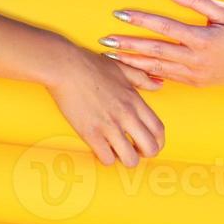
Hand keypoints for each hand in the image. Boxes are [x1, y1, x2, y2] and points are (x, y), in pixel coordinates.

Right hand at [44, 43, 163, 166]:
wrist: (64, 66)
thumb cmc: (90, 64)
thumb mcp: (121, 68)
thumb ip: (142, 78)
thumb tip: (158, 85)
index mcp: (135, 100)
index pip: (159, 130)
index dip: (158, 142)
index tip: (149, 142)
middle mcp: (126, 115)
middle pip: (150, 148)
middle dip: (145, 154)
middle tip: (134, 150)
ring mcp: (109, 126)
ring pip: (130, 159)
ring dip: (125, 159)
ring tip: (116, 151)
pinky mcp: (91, 133)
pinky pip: (107, 159)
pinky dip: (106, 158)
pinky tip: (100, 148)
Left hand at [100, 0, 223, 87]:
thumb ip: (196, 0)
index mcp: (202, 40)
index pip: (164, 28)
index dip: (141, 21)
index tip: (119, 15)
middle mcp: (196, 61)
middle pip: (154, 52)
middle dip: (127, 46)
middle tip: (104, 40)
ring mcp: (195, 76)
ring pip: (157, 69)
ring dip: (132, 62)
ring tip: (110, 55)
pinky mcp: (195, 83)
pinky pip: (166, 79)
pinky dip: (147, 74)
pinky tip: (132, 69)